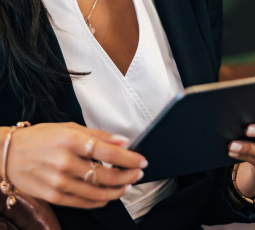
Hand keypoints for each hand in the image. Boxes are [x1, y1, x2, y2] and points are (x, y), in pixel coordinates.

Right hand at [2, 122, 146, 208]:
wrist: (10, 154)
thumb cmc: (42, 137)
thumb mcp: (71, 128)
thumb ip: (99, 136)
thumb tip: (124, 143)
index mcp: (72, 140)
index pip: (109, 153)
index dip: (130, 159)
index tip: (142, 161)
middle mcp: (66, 162)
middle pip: (107, 176)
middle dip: (129, 176)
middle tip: (138, 174)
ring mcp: (59, 182)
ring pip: (99, 193)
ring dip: (119, 190)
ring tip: (128, 185)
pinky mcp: (55, 196)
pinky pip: (85, 202)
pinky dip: (102, 200)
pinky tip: (110, 195)